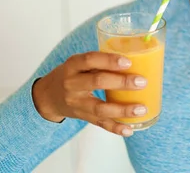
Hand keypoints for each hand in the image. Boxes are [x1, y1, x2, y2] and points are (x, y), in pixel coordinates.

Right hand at [32, 52, 146, 136]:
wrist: (47, 96)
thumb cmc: (72, 74)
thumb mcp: (79, 63)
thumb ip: (100, 61)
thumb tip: (136, 59)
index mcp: (72, 65)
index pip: (90, 60)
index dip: (109, 60)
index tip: (128, 62)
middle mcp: (72, 84)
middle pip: (97, 82)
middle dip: (121, 82)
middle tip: (142, 82)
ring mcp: (76, 103)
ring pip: (100, 108)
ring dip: (122, 110)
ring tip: (141, 109)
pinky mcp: (82, 116)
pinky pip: (99, 124)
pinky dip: (115, 128)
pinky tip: (129, 129)